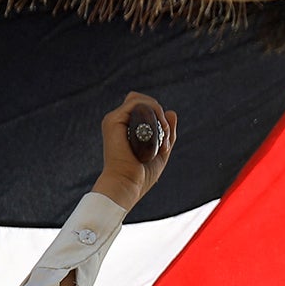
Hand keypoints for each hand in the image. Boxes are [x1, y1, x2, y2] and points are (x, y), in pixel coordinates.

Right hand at [92, 92, 174, 209]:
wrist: (126, 185)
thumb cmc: (140, 176)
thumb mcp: (160, 151)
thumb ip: (167, 133)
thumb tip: (171, 112)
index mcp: (125, 129)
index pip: (142, 108)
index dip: (157, 115)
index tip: (166, 136)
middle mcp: (118, 122)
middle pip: (141, 101)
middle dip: (158, 112)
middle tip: (166, 135)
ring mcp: (114, 120)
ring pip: (139, 99)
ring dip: (157, 112)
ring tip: (164, 133)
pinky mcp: (113, 121)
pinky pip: (136, 103)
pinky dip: (152, 110)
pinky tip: (159, 127)